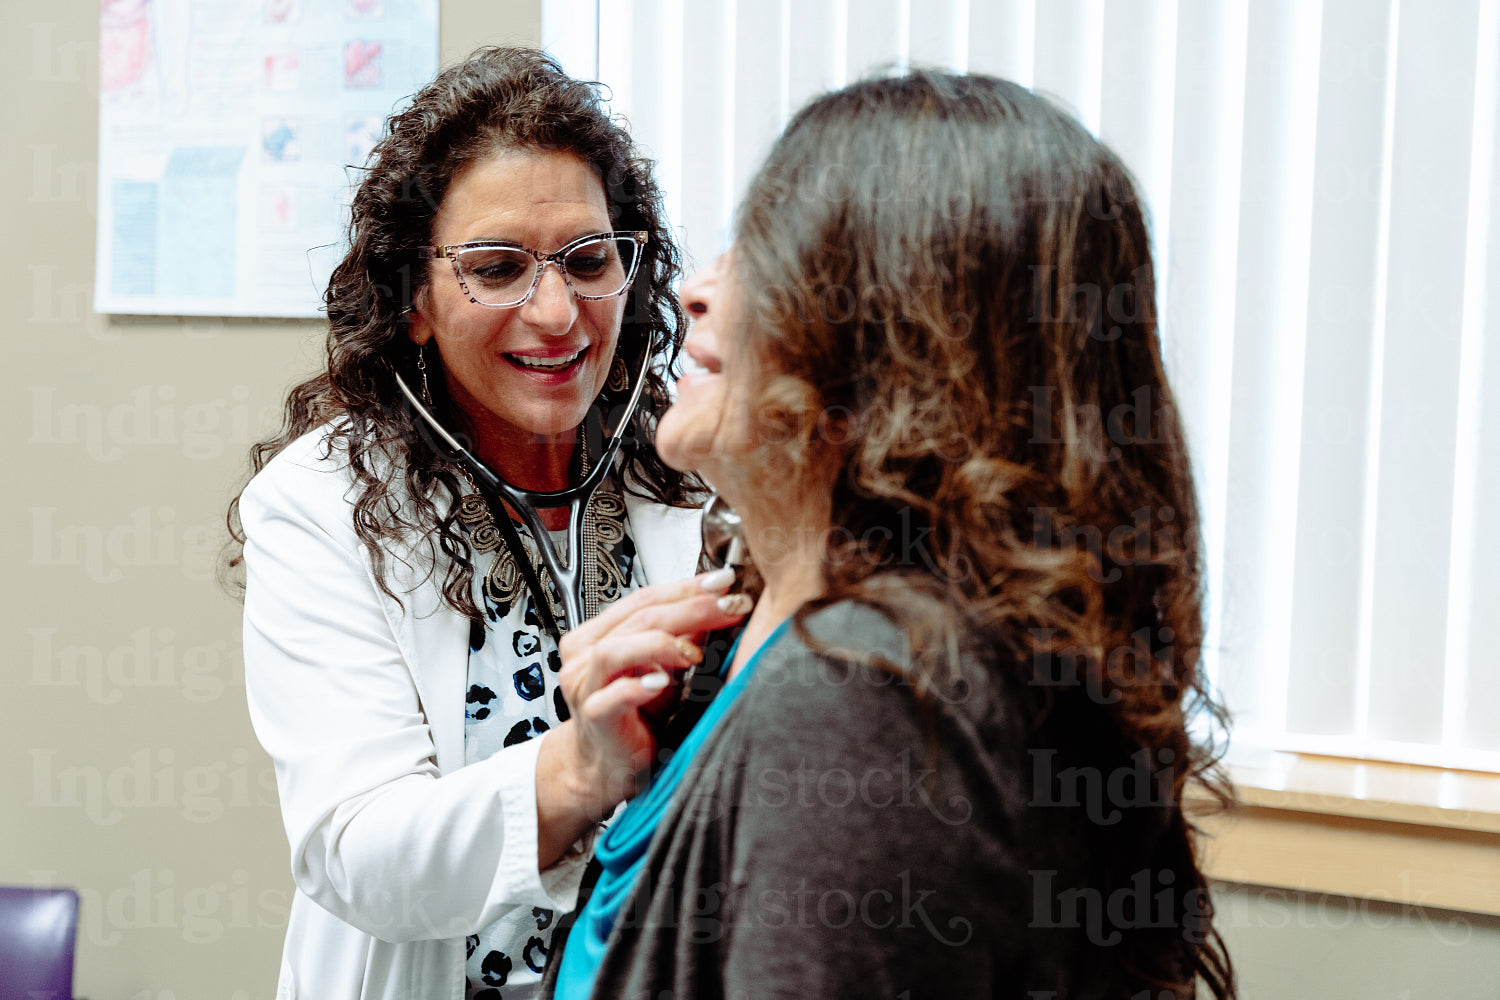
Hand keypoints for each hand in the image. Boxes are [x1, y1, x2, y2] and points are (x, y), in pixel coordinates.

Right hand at [549, 568, 751, 822]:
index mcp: (599, 634)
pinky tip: (661, 683)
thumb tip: (720, 608)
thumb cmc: (634, 717)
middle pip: (639, 618)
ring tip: (695, 653)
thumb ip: (683, 639)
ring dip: (662, 644)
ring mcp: (585, 685)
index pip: (645, 598)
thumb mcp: (664, 670)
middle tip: (729, 608)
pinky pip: (611, 697)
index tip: (724, 582)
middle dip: (690, 609)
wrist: (607, 765)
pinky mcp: (593, 716)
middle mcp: (587, 655)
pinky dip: (637, 687)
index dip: (686, 587)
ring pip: (615, 649)